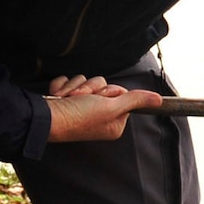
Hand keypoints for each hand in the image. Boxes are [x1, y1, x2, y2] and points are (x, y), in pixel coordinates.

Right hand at [45, 74, 162, 142]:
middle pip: (104, 86)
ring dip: (76, 87)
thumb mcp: (111, 108)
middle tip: (82, 99)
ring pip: (87, 81)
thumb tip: (159, 100)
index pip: (120, 94)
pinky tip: (59, 96)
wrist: (44, 118)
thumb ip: (135, 100)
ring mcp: (81, 107)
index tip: (101, 99)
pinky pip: (71, 81)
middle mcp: (99, 116)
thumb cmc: (78, 116)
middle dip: (91, 89)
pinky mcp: (66, 99)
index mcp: (113, 122)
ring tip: (68, 99)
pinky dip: (63, 87)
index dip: (110, 92)